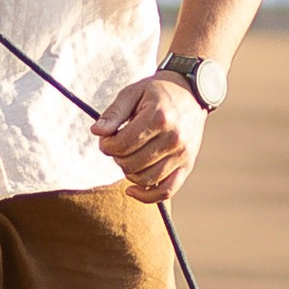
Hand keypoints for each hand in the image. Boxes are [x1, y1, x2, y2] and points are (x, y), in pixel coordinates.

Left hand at [94, 71, 204, 206]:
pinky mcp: (188, 165)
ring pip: (146, 179)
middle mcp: (174, 138)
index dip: (106, 145)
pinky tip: (132, 190)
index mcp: (159, 118)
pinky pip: (167, 191)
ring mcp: (183, 154)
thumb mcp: (133, 93)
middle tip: (117, 145)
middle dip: (117, 157)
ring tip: (128, 157)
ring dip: (129, 173)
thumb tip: (97, 132)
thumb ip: (114, 113)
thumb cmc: (157, 92)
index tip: (106, 138)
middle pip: (132, 164)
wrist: (191, 93)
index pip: (122, 145)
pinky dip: (147, 196)